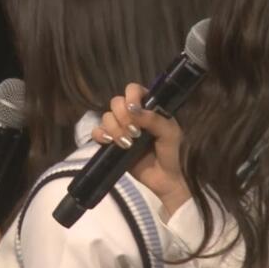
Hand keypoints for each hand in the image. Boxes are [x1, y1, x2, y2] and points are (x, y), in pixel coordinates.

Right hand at [91, 83, 191, 214]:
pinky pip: (97, 132)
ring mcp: (120, 128)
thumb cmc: (171, 152)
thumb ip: (154, 119)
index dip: (131, 97)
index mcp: (148, 107)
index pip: (133, 90)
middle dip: (122, 117)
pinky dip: (101, 135)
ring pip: (106, 117)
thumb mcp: (169, 133)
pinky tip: (111, 143)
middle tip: (135, 133)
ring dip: (115, 129)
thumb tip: (133, 110)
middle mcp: (132, 115)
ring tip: (127, 144)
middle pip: (116, 102)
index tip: (135, 110)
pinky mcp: (110, 142)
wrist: (163, 178)